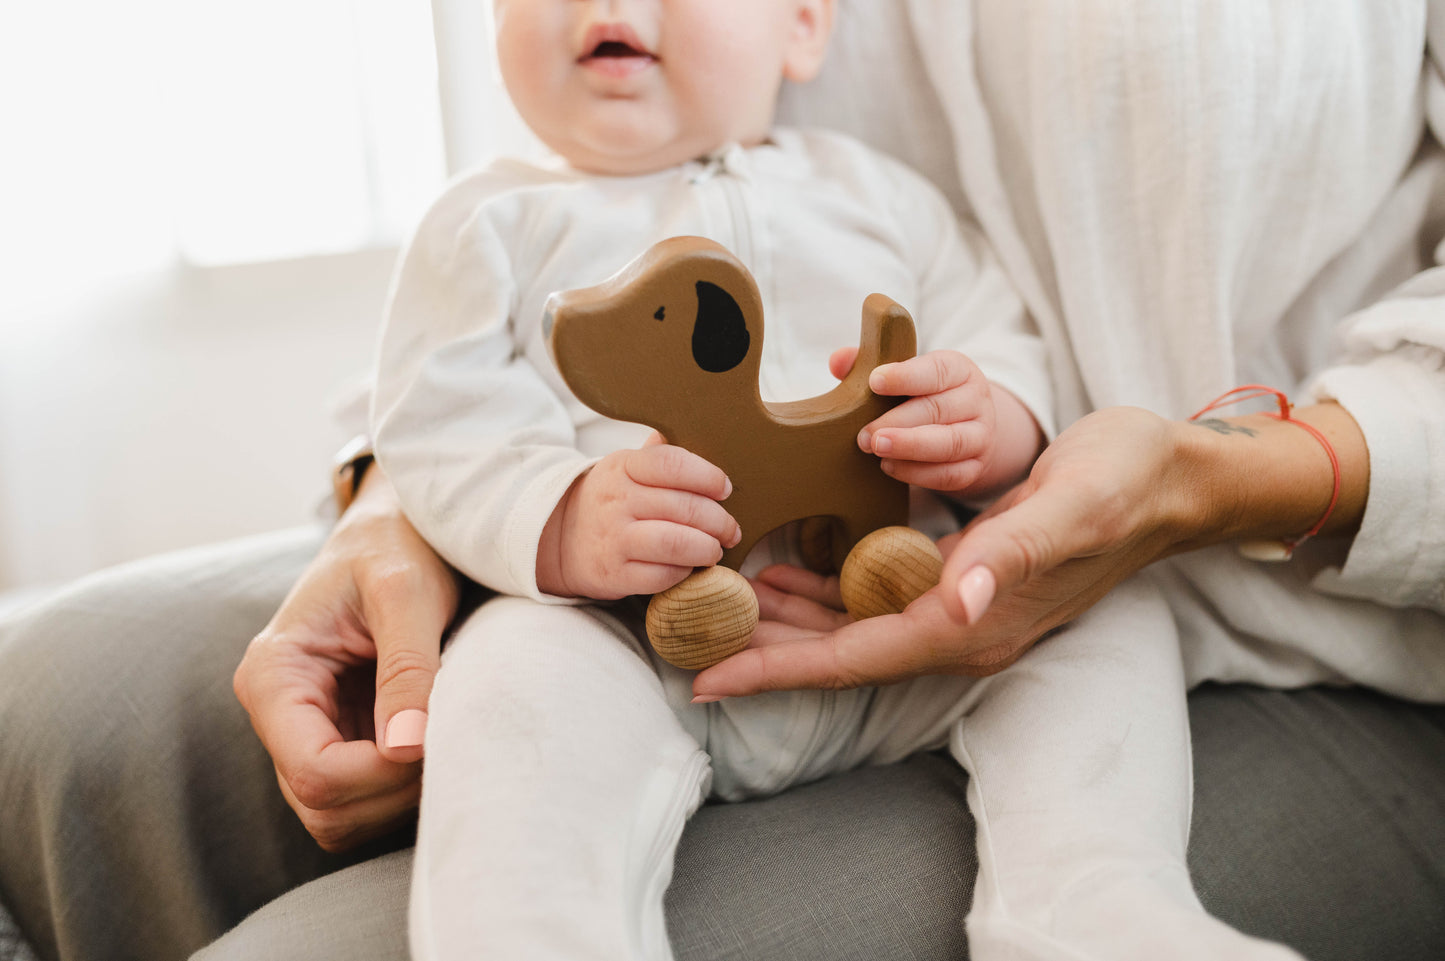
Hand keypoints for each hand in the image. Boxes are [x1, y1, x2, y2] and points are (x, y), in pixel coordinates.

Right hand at [233, 468, 458, 850]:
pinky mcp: (342, 738)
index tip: (435, 738)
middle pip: (325, 807)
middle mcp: (279, 713)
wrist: (400, 527)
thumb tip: (409, 747)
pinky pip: (366, 798)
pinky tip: (439, 740)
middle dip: (393, 789)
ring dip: (401, 794)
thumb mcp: (408, 592)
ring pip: (343, 816)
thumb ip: (408, 666)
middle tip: (451, 737)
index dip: (380, 774)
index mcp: (273, 675)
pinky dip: (405, 787)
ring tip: (448, 734)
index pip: (313, 771)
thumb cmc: (399, 545)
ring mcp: (308, 731)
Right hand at [537, 432, 741, 599]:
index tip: (725, 489)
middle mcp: (616, 500)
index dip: (708, 476)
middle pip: (684, 507)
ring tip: (715, 548)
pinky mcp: (614, 574)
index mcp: (623, 466)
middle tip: (730, 529)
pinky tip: (689, 566)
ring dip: (707, 548)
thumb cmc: (613, 500)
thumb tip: (700, 431)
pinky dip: (684, 572)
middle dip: (719, 521)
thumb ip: (662, 453)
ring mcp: (613, 538)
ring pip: (675, 543)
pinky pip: (662, 576)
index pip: (671, 463)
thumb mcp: (627, 467)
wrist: (561, 539)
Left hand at [695, 407, 1199, 694]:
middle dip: (763, 646)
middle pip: (839, 650)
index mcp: (972, 623)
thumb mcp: (1067, 510)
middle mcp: (960, 624)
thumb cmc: (1121, 486)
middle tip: (686, 632)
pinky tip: (791, 564)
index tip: (705, 680)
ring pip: (852, 624)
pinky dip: (826, 586)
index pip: (854, 659)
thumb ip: (1010, 555)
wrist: (1167, 478)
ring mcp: (962, 603)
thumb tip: (960, 602)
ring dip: (786, 618)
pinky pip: (876, 593)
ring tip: (717, 602)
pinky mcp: (963, 574)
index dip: (776, 669)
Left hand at [834, 347, 1040, 497]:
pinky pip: (950, 474)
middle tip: (864, 434)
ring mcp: (980, 436)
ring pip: (949, 443)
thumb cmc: (924, 395)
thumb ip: (869, 363)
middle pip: (938, 409)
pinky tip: (889, 467)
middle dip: (897, 422)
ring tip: (877, 449)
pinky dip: (918, 474)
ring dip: (909, 448)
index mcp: (959, 370)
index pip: (936, 370)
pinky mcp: (975, 468)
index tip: (875, 381)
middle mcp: (975, 400)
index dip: (906, 376)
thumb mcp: (904, 374)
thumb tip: (837, 361)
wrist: (967, 426)